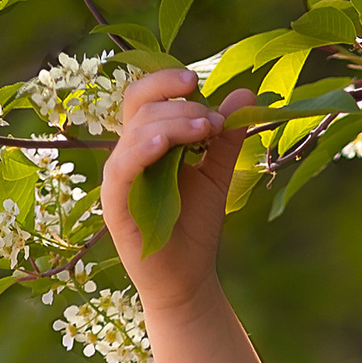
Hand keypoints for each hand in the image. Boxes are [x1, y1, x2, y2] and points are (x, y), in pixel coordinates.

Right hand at [99, 66, 256, 314]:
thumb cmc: (195, 228)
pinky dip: (141, 150)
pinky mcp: (115, 205)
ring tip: (205, 129)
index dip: (167, 82)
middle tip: (214, 121)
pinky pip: (122, 169)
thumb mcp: (216, 175)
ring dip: (172, 123)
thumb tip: (246, 93)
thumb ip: (227, 138)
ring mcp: (119, 179)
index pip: (146, 96)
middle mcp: (128, 155)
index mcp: (146, 142)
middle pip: (140, 106)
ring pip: (135, 132)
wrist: (188, 281)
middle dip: (180, 105)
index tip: (198, 81)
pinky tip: (163, 143)